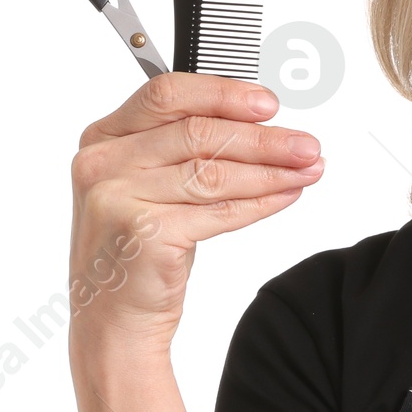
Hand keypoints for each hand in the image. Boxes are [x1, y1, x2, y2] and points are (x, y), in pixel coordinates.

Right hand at [67, 72, 324, 350]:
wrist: (113, 317)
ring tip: (307, 170)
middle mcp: (104, 162)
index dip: (224, 94)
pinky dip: (261, 203)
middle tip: (307, 144)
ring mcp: (119, 198)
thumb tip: (260, 124)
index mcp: (104, 137)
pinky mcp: (146, 234)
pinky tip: (286, 195)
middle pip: (198, 132)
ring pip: (214, 172)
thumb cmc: (138, 250)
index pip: (167, 94)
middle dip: (264, 138)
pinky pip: (220, 212)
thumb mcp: (150, 186)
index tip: (269, 104)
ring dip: (271, 170)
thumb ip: (186, 149)